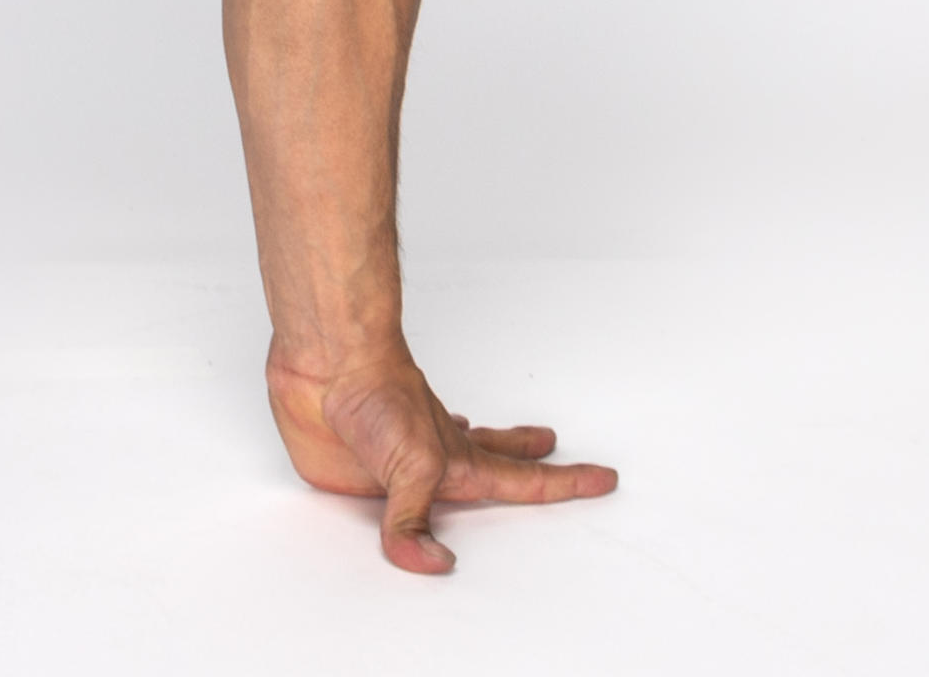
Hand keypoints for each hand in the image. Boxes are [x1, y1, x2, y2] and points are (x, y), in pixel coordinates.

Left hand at [266, 341, 616, 575]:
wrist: (326, 364)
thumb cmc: (379, 396)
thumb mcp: (412, 466)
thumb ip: (415, 522)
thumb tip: (434, 564)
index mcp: (459, 461)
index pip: (522, 480)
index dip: (565, 482)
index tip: (603, 477)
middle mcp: (432, 462)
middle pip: (489, 462)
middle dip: (524, 457)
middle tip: (550, 443)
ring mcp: (393, 464)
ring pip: (433, 479)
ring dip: (458, 465)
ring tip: (482, 451)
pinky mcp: (351, 471)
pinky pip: (374, 500)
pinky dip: (389, 500)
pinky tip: (389, 475)